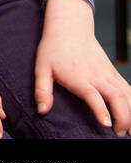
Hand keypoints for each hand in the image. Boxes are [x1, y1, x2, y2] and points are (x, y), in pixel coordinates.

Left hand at [36, 0, 130, 135]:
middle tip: (119, 134)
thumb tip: (42, 111)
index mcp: (78, 77)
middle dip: (123, 117)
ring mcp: (108, 74)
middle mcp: (97, 76)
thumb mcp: (41, 68)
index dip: (101, 110)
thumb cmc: (53, 49)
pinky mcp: (114, 73)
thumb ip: (42, 90)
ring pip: (128, 94)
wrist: (69, 28)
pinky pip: (129, 89)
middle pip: (117, 97)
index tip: (106, 124)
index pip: (93, 95)